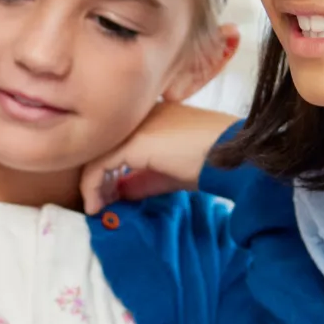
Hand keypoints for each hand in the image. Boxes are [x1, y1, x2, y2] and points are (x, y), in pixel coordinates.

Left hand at [78, 102, 234, 213]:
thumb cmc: (208, 163)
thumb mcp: (168, 174)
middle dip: (98, 178)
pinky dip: (93, 188)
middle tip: (100, 203)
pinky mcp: (132, 142)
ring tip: (96, 207)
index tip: (110, 195)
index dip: (108, 169)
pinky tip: (96, 206)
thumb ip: (141, 180)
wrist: (230, 158)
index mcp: (149, 117)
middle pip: (104, 146)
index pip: (117, 141)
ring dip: (92, 184)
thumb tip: (119, 193)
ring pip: (97, 155)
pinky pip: (99, 166)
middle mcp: (138, 117)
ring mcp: (134, 127)